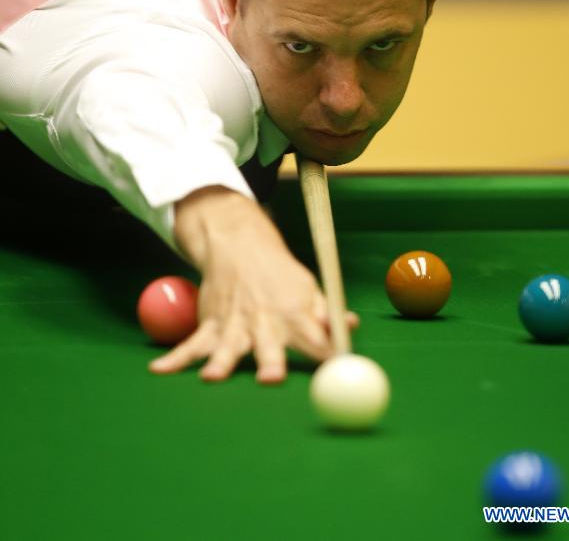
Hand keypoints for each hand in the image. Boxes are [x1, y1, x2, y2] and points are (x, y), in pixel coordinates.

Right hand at [148, 186, 358, 383]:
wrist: (239, 245)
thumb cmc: (280, 276)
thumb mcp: (308, 288)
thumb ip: (327, 313)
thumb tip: (352, 328)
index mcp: (295, 313)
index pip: (316, 339)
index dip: (327, 355)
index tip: (338, 372)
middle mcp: (265, 321)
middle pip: (270, 346)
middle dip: (270, 362)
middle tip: (271, 379)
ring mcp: (235, 323)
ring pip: (227, 347)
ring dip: (220, 363)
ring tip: (211, 378)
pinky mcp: (210, 324)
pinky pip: (190, 344)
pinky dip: (174, 357)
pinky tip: (159, 370)